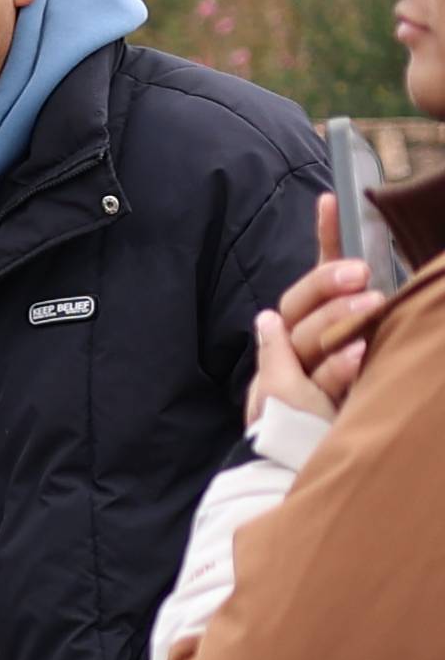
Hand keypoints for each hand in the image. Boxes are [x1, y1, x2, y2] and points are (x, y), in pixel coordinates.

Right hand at [255, 193, 382, 429]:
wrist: (290, 458)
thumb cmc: (326, 402)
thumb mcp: (343, 351)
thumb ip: (340, 309)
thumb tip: (352, 261)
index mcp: (300, 325)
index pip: (313, 273)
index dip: (323, 237)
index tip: (333, 200)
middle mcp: (293, 345)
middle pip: (304, 305)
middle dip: (329, 286)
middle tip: (360, 272)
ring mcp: (297, 374)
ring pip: (312, 338)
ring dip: (339, 319)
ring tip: (369, 303)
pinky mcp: (305, 405)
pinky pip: (320, 381)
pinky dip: (338, 366)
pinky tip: (358, 354)